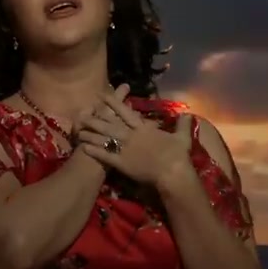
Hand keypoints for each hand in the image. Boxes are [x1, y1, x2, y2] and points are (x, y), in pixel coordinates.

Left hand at [77, 86, 192, 186]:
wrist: (173, 172)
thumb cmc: (178, 155)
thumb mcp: (182, 137)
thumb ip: (183, 125)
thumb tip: (188, 114)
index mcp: (143, 128)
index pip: (124, 112)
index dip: (112, 103)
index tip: (101, 96)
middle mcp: (131, 135)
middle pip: (108, 124)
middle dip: (94, 118)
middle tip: (81, 113)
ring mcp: (125, 148)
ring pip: (103, 138)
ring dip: (90, 134)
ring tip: (78, 131)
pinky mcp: (122, 163)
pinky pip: (105, 155)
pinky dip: (94, 151)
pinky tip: (84, 148)